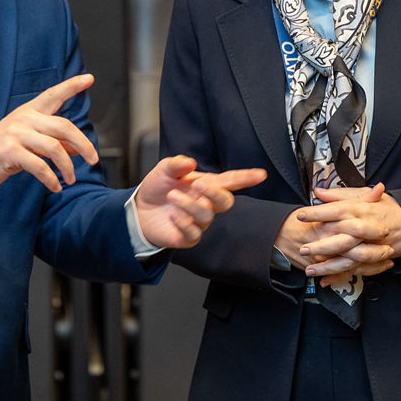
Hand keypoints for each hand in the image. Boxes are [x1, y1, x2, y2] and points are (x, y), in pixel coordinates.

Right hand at [0, 74, 98, 193]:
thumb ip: (54, 141)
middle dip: (83, 144)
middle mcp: (24, 118)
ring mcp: (16, 133)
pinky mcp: (10, 152)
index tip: (89, 79)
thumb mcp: (31, 141)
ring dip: (67, 167)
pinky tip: (56, 187)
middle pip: (63, 126)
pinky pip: (40, 166)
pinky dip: (51, 179)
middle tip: (94, 159)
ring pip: (54, 148)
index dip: (71, 86)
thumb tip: (78, 149)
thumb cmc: (6, 150)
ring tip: (71, 179)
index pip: (53, 95)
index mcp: (30, 111)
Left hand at [134, 156, 266, 248]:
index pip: (230, 181)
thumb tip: (190, 162)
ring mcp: (199, 222)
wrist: (139, 210)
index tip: (261, 175)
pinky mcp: (188, 237)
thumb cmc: (158, 189)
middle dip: (215, 193)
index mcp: (206, 185)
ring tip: (172, 196)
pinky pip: (194, 233)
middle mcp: (206, 203)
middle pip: (225, 201)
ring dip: (189, 205)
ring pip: (206, 216)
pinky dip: (183, 222)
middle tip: (198, 184)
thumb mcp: (164, 170)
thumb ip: (176, 164)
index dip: (246, 178)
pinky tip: (173, 215)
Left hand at [296, 184, 400, 286]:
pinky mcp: (373, 261)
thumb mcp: (364, 196)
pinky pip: (356, 271)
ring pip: (348, 260)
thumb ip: (340, 195)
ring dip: (328, 267)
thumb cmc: (385, 208)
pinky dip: (341, 277)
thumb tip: (317, 192)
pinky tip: (325, 281)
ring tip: (309, 270)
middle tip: (303, 249)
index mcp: (362, 210)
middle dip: (321, 246)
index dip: (319, 213)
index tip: (301, 215)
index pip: (337, 210)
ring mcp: (371, 247)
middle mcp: (366, 229)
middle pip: (342, 239)